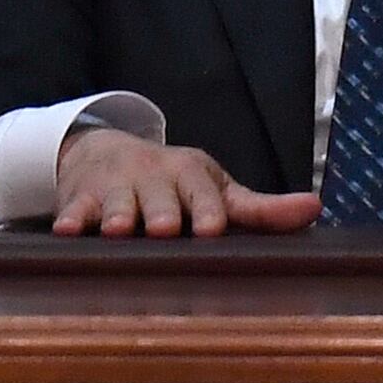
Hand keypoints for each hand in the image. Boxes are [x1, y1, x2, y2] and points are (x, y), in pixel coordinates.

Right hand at [49, 126, 319, 237]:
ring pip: (116, 204)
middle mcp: (154, 178)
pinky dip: (70, 219)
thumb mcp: (216, 188)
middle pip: (159, 199)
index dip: (207, 211)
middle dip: (160, 212)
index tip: (211, 229)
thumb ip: (260, 208)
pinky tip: (67, 231)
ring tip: (117, 230)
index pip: (203, 193)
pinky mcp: (80, 198)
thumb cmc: (173, 184)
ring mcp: (116, 187)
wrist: (107, 151)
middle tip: (162, 228)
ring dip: (116, 216)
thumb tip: (315, 208)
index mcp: (192, 176)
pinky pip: (75, 210)